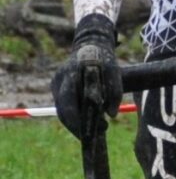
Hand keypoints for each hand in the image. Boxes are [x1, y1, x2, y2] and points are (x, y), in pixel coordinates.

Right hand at [50, 16, 121, 147]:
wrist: (91, 44)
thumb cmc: (105, 60)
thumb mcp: (114, 72)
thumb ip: (115, 92)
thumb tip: (112, 115)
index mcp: (72, 75)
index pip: (69, 105)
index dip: (77, 122)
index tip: (91, 133)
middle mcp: (60, 80)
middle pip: (63, 111)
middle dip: (77, 126)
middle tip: (95, 134)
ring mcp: (56, 83)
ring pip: (63, 109)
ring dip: (77, 121)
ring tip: (99, 127)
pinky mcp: (58, 86)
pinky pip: (65, 104)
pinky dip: (75, 113)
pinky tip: (89, 119)